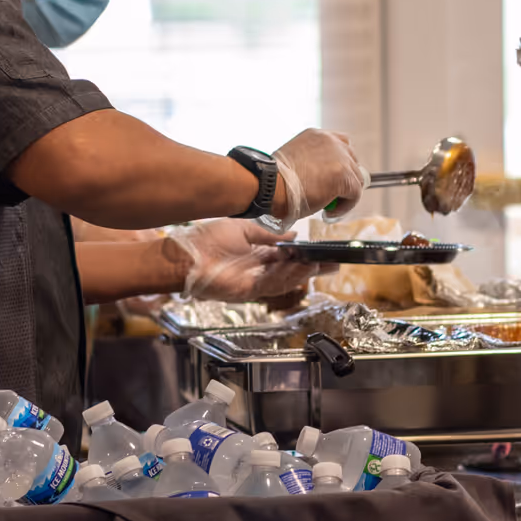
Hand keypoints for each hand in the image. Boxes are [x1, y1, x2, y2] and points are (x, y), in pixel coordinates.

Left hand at [165, 219, 325, 302]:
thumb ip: (268, 235)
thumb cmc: (207, 239)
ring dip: (304, 272)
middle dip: (313, 269)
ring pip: (285, 280)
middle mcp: (259, 269)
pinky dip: (289, 277)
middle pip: (292, 271)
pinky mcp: (248, 290)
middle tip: (334, 265)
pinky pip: (273, 285)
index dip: (306, 255)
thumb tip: (292, 235)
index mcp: (258, 254)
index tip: (322, 251)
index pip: (288, 257)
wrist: (186, 254)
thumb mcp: (244, 229)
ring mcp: (254, 281)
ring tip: (321, 264)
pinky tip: (302, 268)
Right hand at [272, 128, 367, 227]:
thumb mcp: (294, 160)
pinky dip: (345, 206)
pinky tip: (328, 212)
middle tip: (332, 193)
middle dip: (345, 178)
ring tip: (329, 205)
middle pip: (352, 160)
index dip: (340, 163)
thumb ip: (311, 162)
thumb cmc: (275, 180)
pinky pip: (355, 194)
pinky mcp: (345, 177)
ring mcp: (341, 158)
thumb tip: (321, 177)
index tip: (332, 177)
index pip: (340, 144)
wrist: (271, 186)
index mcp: (317, 136)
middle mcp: (332, 142)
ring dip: (345, 194)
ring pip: (355, 179)